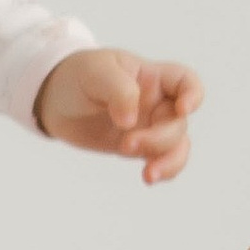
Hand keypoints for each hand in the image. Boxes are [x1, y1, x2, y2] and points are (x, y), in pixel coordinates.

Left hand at [34, 46, 203, 185]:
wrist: (55, 98)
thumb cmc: (79, 75)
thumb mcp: (95, 72)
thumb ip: (118, 90)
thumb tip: (131, 121)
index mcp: (152, 76)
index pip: (185, 81)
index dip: (194, 95)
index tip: (182, 110)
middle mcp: (157, 102)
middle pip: (178, 122)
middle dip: (160, 138)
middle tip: (126, 144)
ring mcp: (149, 126)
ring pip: (177, 146)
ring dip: (169, 162)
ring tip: (148, 175)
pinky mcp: (137, 147)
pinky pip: (161, 160)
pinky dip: (161, 171)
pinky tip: (149, 177)